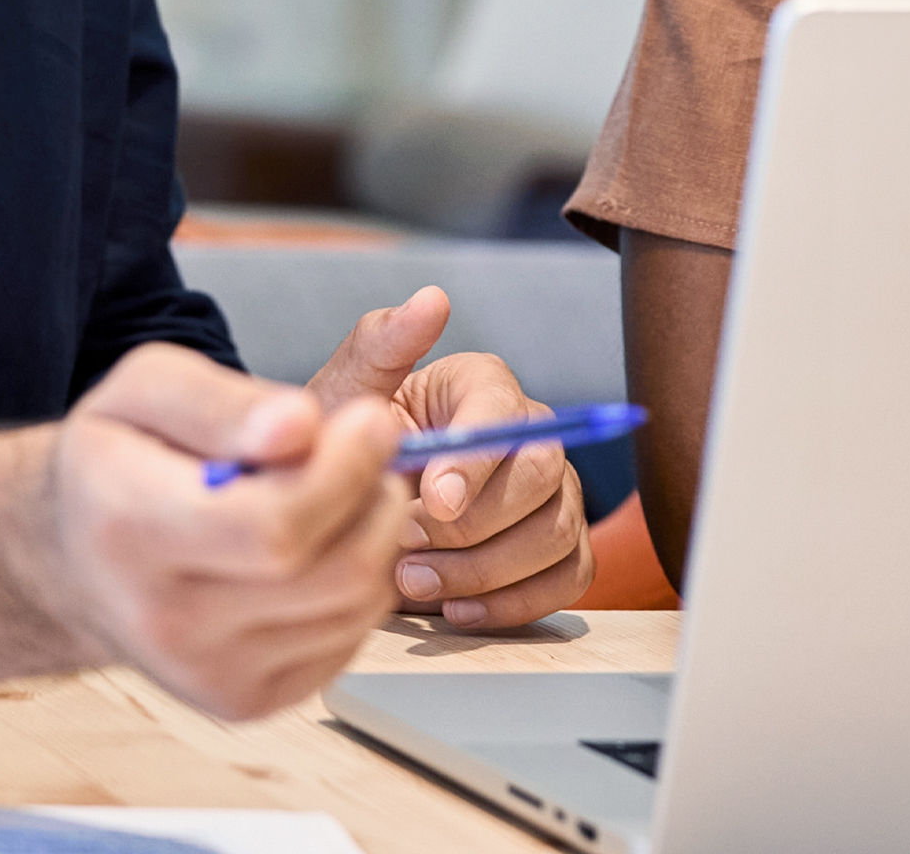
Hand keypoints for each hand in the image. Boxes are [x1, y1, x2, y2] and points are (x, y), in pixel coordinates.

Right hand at [36, 343, 408, 719]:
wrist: (73, 558)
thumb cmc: (117, 461)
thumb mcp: (145, 389)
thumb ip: (221, 402)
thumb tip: (300, 425)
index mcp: (130, 529)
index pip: (274, 527)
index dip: (344, 470)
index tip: (371, 419)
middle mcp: (165, 620)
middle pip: (334, 573)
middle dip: (373, 496)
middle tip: (369, 448)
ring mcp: (207, 674)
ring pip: (354, 606)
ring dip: (373, 535)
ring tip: (339, 490)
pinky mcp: (245, 701)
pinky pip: (347, 638)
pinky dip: (355, 583)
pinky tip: (318, 546)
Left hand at [309, 286, 594, 631]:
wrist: (343, 510)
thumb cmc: (346, 449)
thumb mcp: (344, 395)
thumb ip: (380, 345)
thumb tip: (432, 299)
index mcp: (482, 384)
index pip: (504, 413)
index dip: (474, 460)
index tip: (430, 499)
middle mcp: (532, 433)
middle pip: (544, 474)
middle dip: (474, 524)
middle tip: (406, 550)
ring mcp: (553, 493)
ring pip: (555, 533)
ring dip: (483, 571)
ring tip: (414, 582)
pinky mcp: (559, 548)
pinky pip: (566, 580)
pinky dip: (512, 604)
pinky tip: (454, 609)